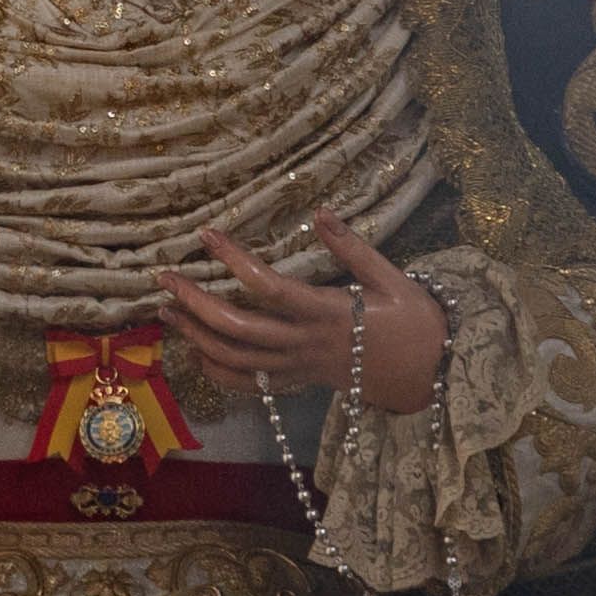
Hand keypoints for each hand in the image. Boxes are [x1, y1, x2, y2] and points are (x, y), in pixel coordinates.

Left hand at [156, 212, 445, 416]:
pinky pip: (250, 385)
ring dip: (196, 336)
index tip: (206, 235)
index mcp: (327, 313)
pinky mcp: (299, 383)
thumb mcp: (393, 278)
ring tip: (166, 311)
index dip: (234, 261)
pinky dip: (218, 371)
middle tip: (164, 279)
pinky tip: (196, 352)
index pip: (269, 287)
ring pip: (236, 359)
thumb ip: (353, 248)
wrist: (431, 375)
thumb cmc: (415, 322)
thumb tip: (320, 211)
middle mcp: (305, 344)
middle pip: (238, 329)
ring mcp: (299, 368)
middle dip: (196, 304)